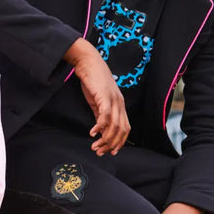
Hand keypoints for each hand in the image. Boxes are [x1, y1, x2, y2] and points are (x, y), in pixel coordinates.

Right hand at [64, 38, 129, 155]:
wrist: (87, 61)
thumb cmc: (92, 79)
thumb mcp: (98, 99)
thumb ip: (100, 114)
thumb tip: (100, 129)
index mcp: (120, 104)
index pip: (125, 128)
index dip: (119, 142)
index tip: (110, 152)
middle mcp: (120, 103)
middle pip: (121, 130)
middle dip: (111, 144)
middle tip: (100, 152)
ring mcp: (113, 100)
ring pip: (114, 126)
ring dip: (105, 139)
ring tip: (94, 146)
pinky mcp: (104, 96)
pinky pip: (105, 116)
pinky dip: (99, 127)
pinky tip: (92, 133)